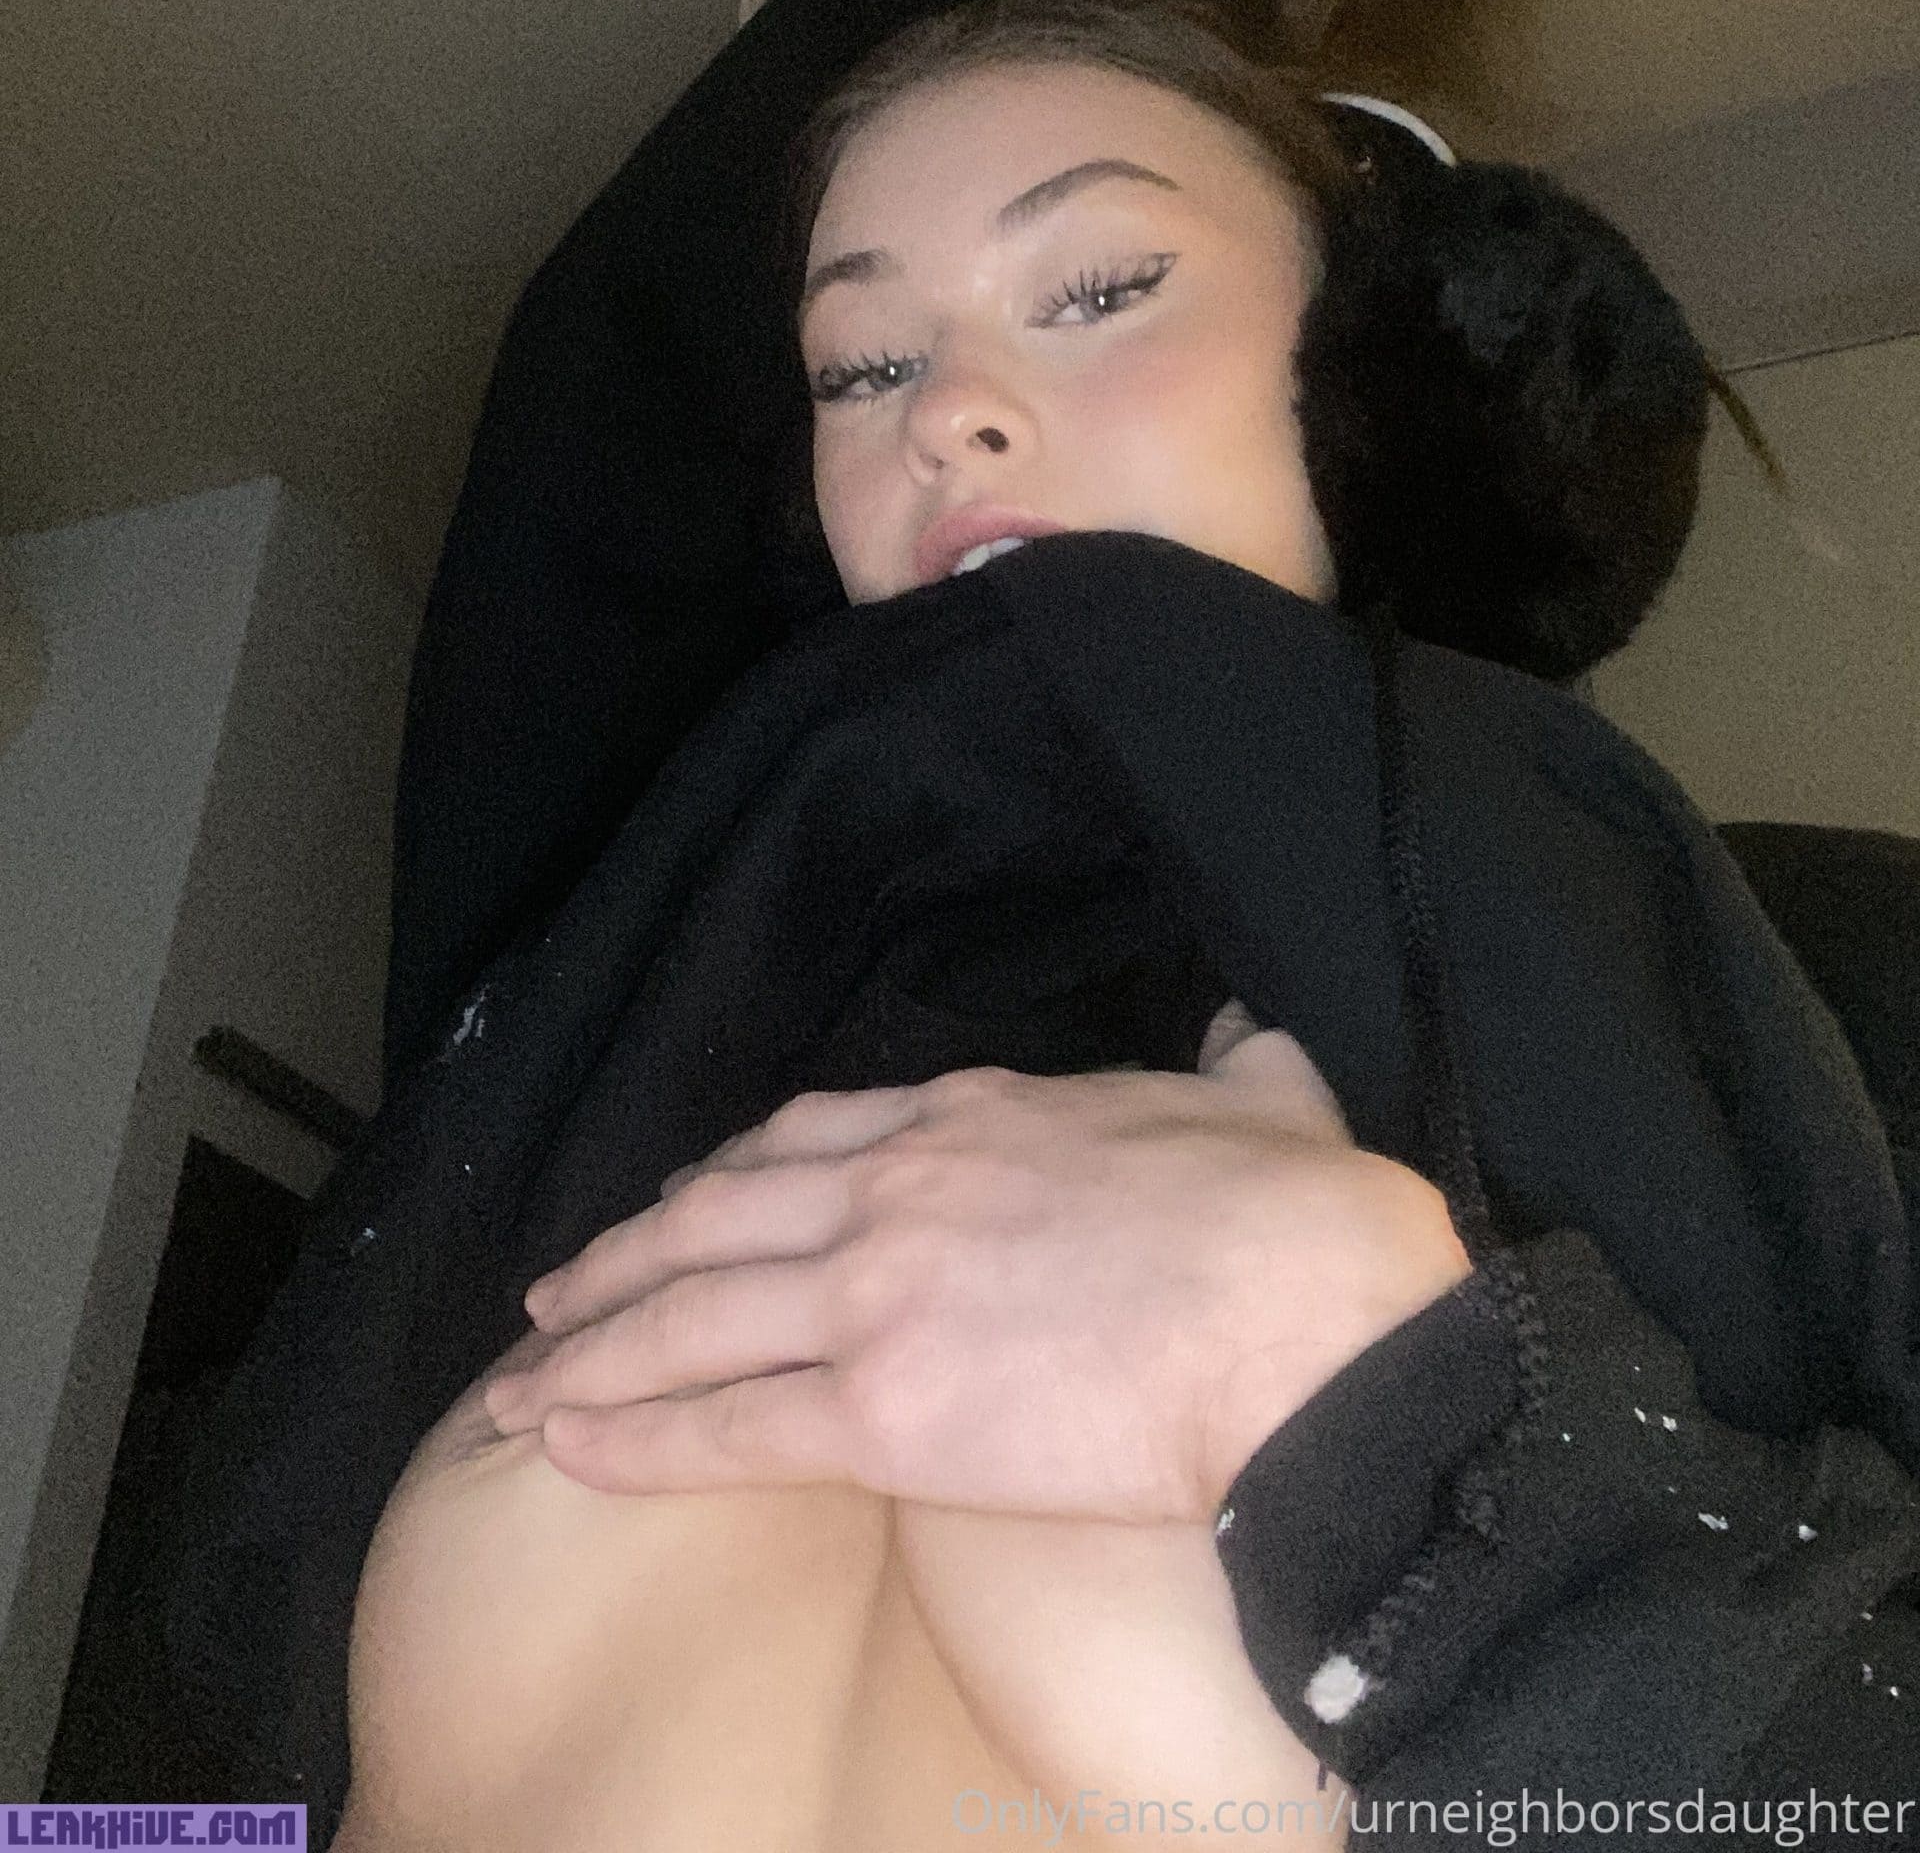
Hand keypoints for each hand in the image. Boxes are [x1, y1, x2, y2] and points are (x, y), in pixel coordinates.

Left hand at [481, 1002, 1471, 1524]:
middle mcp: (896, 1190)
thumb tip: (1249, 1036)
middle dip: (624, 1258)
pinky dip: (635, 1436)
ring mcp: (875, 1294)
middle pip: (716, 1217)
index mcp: (973, 1116)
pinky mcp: (881, 1412)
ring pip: (691, 1316)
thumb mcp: (1266, 1095)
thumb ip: (1238, 1063)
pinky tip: (573, 1447)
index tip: (684, 1204)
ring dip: (594, 1346)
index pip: (808, 1138)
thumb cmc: (1295, 1217)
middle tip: (558, 1291)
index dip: (728, 1176)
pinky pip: (725, 1426)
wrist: (1302, 1321)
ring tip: (527, 1377)